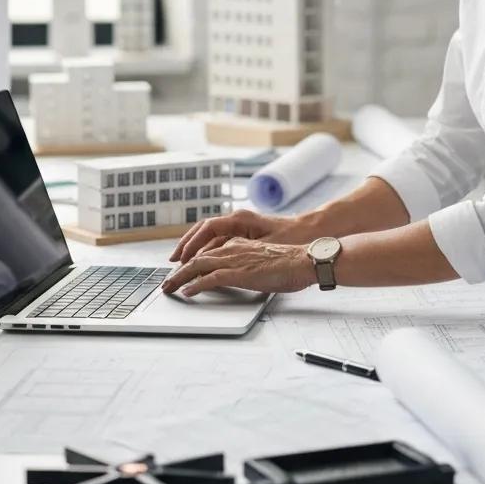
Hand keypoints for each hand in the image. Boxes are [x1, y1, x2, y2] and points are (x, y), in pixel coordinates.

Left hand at [161, 236, 315, 297]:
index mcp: (237, 244)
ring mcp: (234, 260)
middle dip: (178, 271)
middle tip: (166, 283)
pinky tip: (187, 292)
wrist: (303, 261)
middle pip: (196, 258)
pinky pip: (210, 278)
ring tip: (169, 288)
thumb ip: (246, 264)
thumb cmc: (288, 263)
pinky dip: (196, 285)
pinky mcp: (238, 272)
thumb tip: (237, 275)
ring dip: (180, 278)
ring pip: (198, 266)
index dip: (190, 262)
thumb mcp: (261, 260)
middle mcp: (231, 249)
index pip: (206, 252)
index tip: (180, 272)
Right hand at [169, 208, 310, 264]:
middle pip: (203, 231)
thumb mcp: (265, 247)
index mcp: (240, 219)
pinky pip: (219, 242)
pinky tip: (201, 263)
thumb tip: (216, 259)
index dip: (190, 243)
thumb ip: (240, 251)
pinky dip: (207, 251)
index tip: (180, 257)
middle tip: (173, 262)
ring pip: (210, 237)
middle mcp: (238, 220)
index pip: (207, 228)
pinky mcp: (245, 236)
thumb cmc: (292, 238)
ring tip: (181, 264)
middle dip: (186, 246)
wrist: (311, 235)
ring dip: (195, 250)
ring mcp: (241, 227)